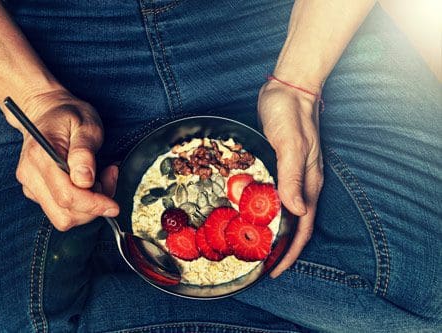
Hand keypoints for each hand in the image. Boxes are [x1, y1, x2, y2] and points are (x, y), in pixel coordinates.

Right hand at [12, 89, 118, 230]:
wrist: (46, 112)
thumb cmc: (68, 116)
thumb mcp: (85, 125)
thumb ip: (84, 152)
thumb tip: (85, 181)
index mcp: (40, 156)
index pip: (66, 196)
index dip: (93, 205)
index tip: (113, 206)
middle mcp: (30, 175)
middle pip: (64, 214)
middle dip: (93, 208)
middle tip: (108, 179)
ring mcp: (31, 186)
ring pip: (63, 218)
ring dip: (88, 207)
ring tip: (101, 179)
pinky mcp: (37, 193)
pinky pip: (62, 211)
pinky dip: (81, 204)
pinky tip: (89, 182)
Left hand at [258, 80, 323, 277]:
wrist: (289, 89)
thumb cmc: (290, 114)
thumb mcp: (291, 144)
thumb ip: (293, 177)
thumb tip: (298, 211)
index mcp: (309, 183)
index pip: (303, 227)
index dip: (291, 251)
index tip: (275, 270)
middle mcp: (302, 183)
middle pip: (294, 225)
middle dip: (280, 247)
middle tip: (259, 263)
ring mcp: (292, 175)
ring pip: (283, 212)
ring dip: (272, 231)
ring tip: (252, 245)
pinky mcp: (280, 166)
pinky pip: (273, 195)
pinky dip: (263, 210)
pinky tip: (248, 212)